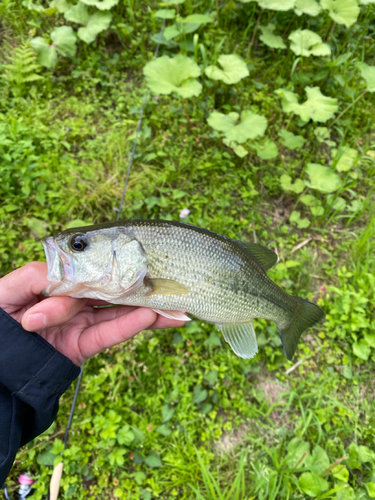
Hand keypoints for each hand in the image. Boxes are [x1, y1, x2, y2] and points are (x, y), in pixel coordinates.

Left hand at [0, 262, 185, 365]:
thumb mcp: (11, 287)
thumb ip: (42, 276)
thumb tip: (74, 284)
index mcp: (59, 282)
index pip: (92, 270)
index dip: (116, 265)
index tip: (142, 259)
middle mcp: (73, 301)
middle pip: (113, 290)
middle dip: (143, 287)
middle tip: (174, 282)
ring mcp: (79, 324)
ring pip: (119, 313)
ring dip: (148, 308)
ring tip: (177, 305)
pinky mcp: (82, 348)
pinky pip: (108, 334)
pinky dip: (130, 326)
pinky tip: (153, 316)